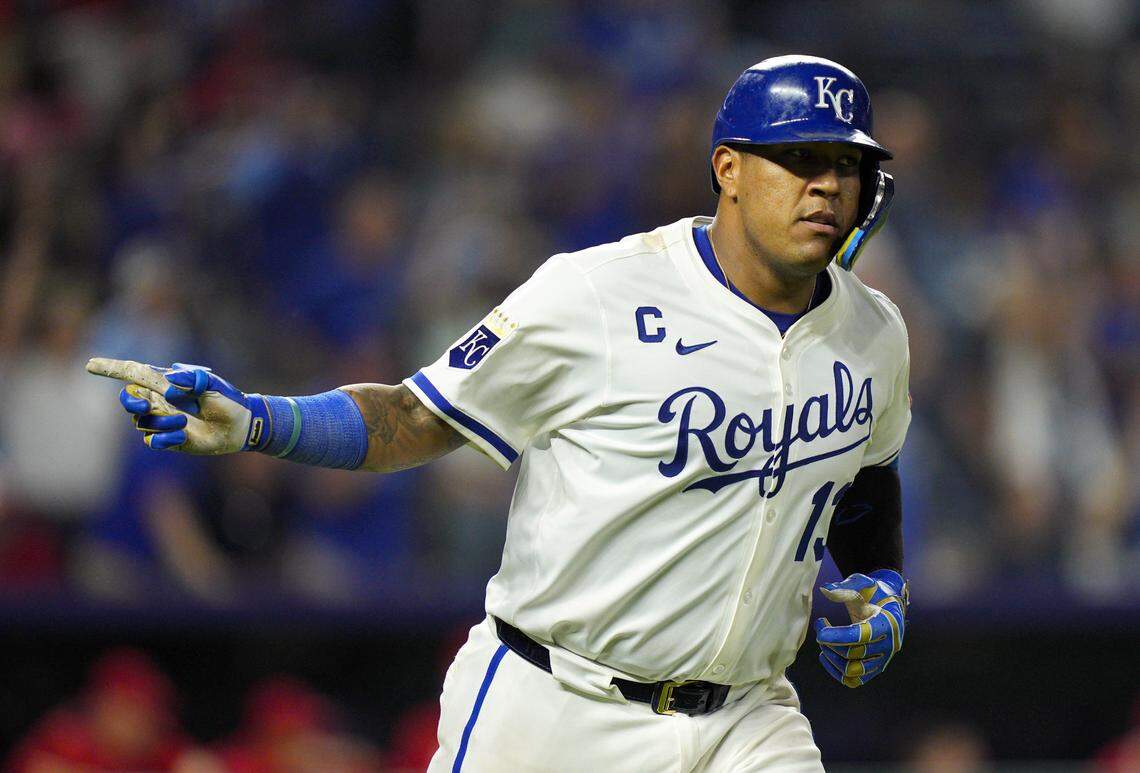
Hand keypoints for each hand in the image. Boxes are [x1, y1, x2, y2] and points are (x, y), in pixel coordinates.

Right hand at [86, 357, 263, 454]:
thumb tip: (169, 384)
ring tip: (185, 423)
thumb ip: (194, 380)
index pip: (134, 374)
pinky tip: (183, 436)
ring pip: (142, 423)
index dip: (111, 369)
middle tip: (145, 406)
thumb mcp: (214, 386)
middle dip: (130, 404)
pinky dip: (165, 439)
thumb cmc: (229, 401)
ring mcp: (163, 420)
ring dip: (161, 423)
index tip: (90, 364)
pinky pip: (152, 441)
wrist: (241, 426)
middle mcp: (161, 401)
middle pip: (129, 400)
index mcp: (167, 384)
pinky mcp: (169, 440)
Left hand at [813, 569, 907, 687]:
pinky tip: (826, 655)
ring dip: (832, 659)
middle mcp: (888, 646)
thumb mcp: (863, 584)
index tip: (820, 625)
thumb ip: (846, 586)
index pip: (860, 636)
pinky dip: (837, 672)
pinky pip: (854, 681)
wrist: (889, 605)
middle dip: (831, 643)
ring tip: (823, 643)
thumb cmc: (874, 593)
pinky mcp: (875, 669)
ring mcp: (882, 660)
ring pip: (853, 672)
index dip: (836, 635)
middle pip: (854, 655)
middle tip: (820, 628)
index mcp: (886, 624)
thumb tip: (826, 590)